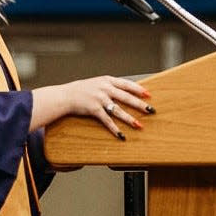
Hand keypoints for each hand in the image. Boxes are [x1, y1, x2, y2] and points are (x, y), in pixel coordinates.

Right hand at [30, 75, 153, 137]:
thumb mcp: (97, 83)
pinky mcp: (94, 109)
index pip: (126, 84)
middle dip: (140, 104)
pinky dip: (115, 129)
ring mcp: (99, 99)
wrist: (65, 96)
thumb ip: (109, 86)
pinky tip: (121, 135)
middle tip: (150, 110)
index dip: (138, 89)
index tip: (148, 95)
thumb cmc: (81, 90)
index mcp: (107, 80)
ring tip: (139, 125)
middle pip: (126, 97)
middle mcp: (104, 88)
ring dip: (130, 119)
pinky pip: (107, 120)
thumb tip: (124, 92)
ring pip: (118, 110)